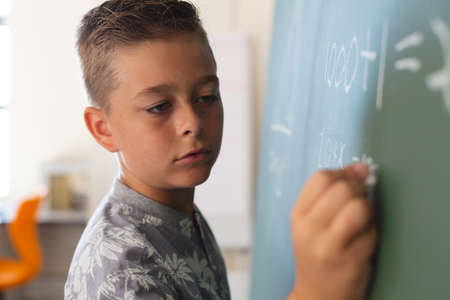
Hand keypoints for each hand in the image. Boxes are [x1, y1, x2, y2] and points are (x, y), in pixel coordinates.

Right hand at [287, 164, 377, 299]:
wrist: (319, 295)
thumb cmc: (319, 255)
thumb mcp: (312, 223)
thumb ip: (330, 194)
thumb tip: (360, 168)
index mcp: (298, 214)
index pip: (321, 177)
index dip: (344, 173)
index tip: (354, 178)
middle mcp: (309, 228)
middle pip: (342, 188)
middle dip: (358, 189)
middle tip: (359, 200)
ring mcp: (327, 244)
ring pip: (357, 205)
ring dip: (366, 207)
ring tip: (362, 218)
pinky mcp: (348, 259)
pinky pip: (370, 229)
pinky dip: (373, 228)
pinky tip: (365, 237)